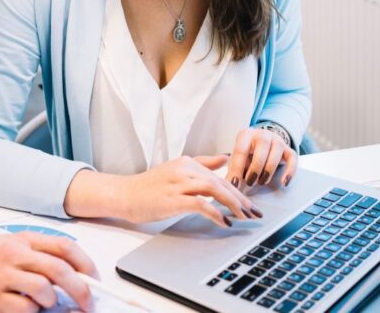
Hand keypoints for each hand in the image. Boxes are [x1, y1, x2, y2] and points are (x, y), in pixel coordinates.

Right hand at [0, 231, 97, 312]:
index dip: (86, 264)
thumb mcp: (13, 243)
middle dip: (81, 290)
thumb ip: (40, 254)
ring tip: (45, 302)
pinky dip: (32, 312)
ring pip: (44, 291)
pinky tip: (26, 307)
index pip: (64, 248)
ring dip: (52, 301)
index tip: (94, 279)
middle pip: (60, 271)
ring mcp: (3, 277)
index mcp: (24, 240)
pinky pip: (25, 309)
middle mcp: (16, 255)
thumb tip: (74, 273)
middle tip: (88, 303)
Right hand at [116, 155, 262, 227]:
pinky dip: (215, 213)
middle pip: (220, 182)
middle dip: (241, 199)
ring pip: (214, 189)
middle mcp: (185, 169)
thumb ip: (202, 163)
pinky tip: (224, 222)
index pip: (219, 176)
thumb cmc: (149, 187)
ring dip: (233, 204)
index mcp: (187, 162)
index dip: (238, 191)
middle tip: (255, 213)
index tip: (251, 204)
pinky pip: (201, 204)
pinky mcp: (173, 198)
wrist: (125, 195)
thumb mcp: (176, 170)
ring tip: (244, 217)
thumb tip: (226, 157)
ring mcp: (178, 183)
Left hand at [227, 127, 298, 188]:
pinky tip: (284, 183)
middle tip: (250, 182)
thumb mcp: (238, 159)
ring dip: (269, 170)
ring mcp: (277, 140)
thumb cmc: (247, 153)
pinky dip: (290, 171)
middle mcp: (262, 134)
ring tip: (262, 182)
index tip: (235, 184)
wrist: (263, 143)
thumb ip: (233, 170)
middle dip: (255, 168)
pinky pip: (292, 158)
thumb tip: (228, 185)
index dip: (237, 168)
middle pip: (261, 148)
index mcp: (246, 135)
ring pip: (276, 152)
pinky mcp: (288, 149)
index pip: (241, 150)